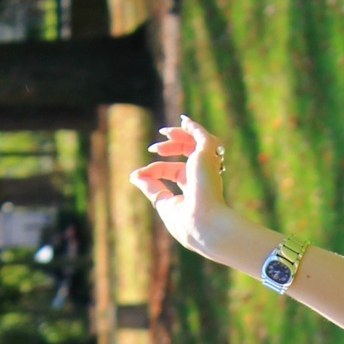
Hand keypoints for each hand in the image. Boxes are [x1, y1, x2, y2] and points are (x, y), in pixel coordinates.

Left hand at [130, 113, 232, 258]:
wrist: (202, 223)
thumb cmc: (185, 221)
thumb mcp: (162, 203)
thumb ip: (150, 188)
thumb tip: (134, 175)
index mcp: (195, 190)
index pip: (175, 172)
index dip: (157, 168)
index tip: (141, 173)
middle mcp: (204, 177)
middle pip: (186, 155)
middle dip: (169, 148)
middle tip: (153, 148)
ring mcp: (208, 166)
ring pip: (195, 143)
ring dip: (178, 135)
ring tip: (164, 132)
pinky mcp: (209, 156)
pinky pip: (203, 136)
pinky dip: (194, 127)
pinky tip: (184, 121)